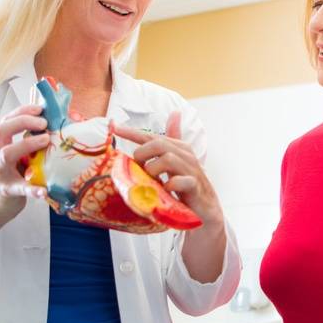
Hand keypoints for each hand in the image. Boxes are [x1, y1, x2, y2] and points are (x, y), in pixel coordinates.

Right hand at [0, 103, 49, 222]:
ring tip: (46, 139)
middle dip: (23, 122)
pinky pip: (19, 189)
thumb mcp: (15, 157)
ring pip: (6, 154)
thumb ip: (28, 143)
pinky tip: (44, 190)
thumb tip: (57, 127)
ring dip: (27, 144)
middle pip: (2, 131)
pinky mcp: (6, 191)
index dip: (22, 111)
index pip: (5, 121)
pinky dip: (32, 189)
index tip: (40, 108)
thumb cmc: (9, 176)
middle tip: (44, 122)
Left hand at [112, 111, 223, 227]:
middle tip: (138, 169)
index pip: (152, 137)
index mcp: (179, 148)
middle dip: (142, 154)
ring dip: (154, 170)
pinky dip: (170, 185)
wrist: (207, 209)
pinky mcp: (195, 186)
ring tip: (151, 181)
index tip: (115, 128)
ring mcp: (191, 170)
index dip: (132, 133)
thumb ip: (171, 142)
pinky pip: (181, 181)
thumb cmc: (188, 184)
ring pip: (168, 159)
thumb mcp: (177, 162)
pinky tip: (165, 190)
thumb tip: (174, 113)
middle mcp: (186, 155)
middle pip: (159, 144)